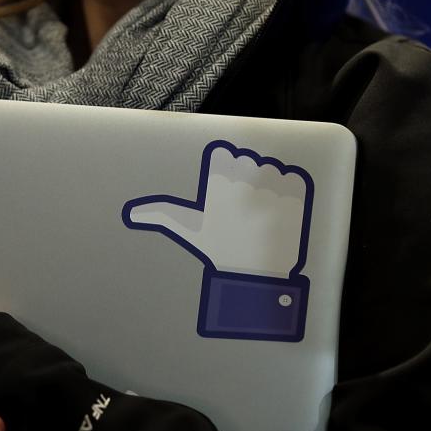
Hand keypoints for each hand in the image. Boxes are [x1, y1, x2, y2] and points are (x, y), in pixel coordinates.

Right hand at [122, 140, 314, 341]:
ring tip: (262, 213)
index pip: (225, 155)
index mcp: (216, 180)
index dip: (227, 174)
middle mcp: (244, 177)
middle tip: (244, 209)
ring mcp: (273, 184)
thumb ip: (160, 212)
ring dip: (270, 187)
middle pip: (250, 160)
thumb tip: (132, 212)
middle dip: (248, 179)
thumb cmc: (219, 249)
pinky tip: (280, 212)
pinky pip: (295, 177)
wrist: (257, 276)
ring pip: (272, 168)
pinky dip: (291, 192)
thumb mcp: (187, 228)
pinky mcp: (298, 193)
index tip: (227, 195)